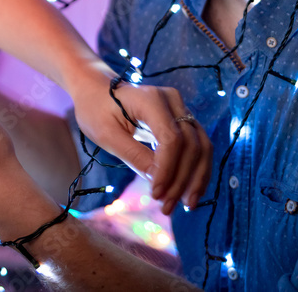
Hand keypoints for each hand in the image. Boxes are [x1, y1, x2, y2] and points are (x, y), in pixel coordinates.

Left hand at [68, 71, 211, 214]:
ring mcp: (180, 108)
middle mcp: (172, 101)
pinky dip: (195, 170)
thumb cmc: (96, 109)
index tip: (156, 194)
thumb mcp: (106, 135)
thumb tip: (159, 182)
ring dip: (196, 178)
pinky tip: (189, 192)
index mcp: (151, 99)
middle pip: (191, 144)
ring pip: (201, 146)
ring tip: (187, 205)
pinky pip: (197, 146)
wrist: (97, 90)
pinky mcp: (182, 119)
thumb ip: (133, 155)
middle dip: (182, 180)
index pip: (171, 139)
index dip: (168, 170)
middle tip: (167, 206)